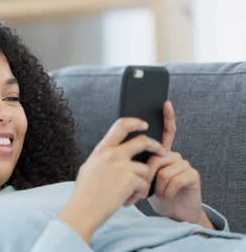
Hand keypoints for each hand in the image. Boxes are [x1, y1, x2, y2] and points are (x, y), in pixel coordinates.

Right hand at [58, 117, 167, 241]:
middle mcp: (113, 154)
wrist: (83, 210)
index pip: (121, 125)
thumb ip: (103, 157)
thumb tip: (113, 152)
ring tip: (129, 192)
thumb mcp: (89, 167)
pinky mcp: (130, 180)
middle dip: (155, 145)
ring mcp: (122, 166)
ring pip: (145, 169)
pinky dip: (139, 193)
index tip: (144, 124)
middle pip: (142, 141)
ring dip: (141, 181)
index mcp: (102, 149)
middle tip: (161, 151)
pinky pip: (144, 184)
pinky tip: (127, 199)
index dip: (135, 122)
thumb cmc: (84, 192)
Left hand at [145, 100, 205, 225]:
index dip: (167, 117)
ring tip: (157, 194)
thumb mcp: (142, 177)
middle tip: (142, 189)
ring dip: (156, 186)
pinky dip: (166, 191)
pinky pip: (174, 178)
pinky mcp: (192, 175)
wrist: (172, 213)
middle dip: (146, 174)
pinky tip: (167, 195)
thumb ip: (138, 162)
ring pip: (163, 170)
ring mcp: (184, 164)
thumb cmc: (154, 194)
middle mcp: (174, 155)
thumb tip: (125, 150)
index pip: (165, 132)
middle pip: (156, 156)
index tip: (165, 103)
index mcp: (162, 153)